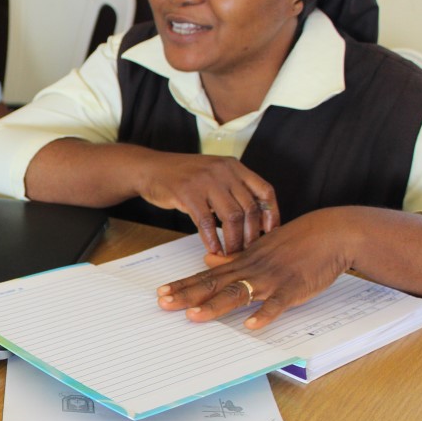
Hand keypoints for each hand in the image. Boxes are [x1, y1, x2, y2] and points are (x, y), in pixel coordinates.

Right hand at [136, 153, 278, 254]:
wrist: (150, 168)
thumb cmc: (182, 176)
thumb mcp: (214, 174)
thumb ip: (233, 190)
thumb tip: (256, 219)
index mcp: (234, 166)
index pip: (264, 191)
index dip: (271, 215)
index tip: (270, 234)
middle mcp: (223, 171)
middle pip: (249, 208)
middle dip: (251, 235)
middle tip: (249, 251)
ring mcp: (205, 181)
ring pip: (232, 217)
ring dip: (233, 240)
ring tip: (231, 254)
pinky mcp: (187, 193)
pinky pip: (206, 221)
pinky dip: (211, 239)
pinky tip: (213, 249)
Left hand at [156, 209, 356, 328]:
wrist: (331, 233)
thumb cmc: (295, 242)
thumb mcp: (259, 248)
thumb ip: (233, 258)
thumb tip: (208, 260)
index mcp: (242, 262)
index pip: (206, 276)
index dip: (183, 285)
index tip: (160, 292)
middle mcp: (251, 270)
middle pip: (214, 285)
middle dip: (187, 295)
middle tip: (163, 304)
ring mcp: (271, 279)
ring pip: (239, 293)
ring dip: (216, 305)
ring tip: (194, 316)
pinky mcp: (293, 288)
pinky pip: (277, 303)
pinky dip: (265, 314)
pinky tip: (252, 326)